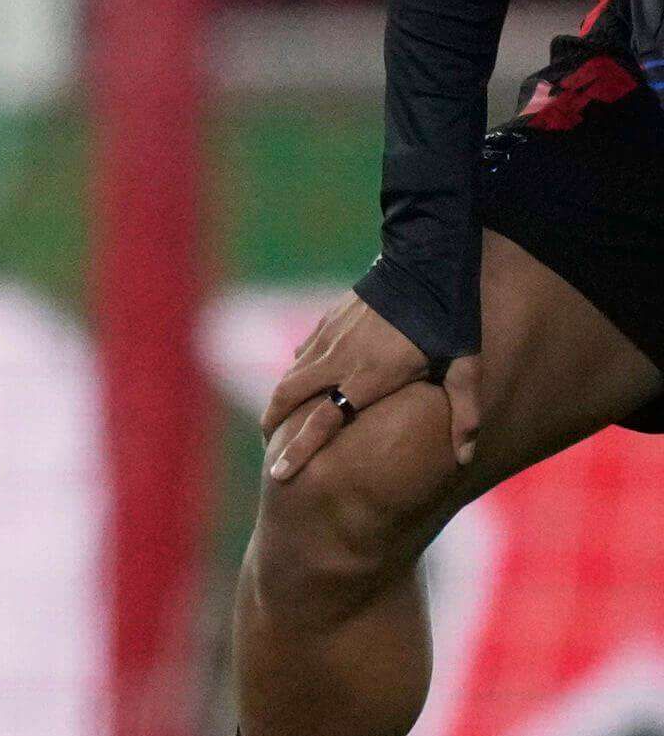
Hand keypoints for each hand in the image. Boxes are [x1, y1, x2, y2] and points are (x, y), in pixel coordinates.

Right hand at [265, 293, 456, 485]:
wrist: (426, 264)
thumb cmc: (450, 321)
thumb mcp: (466, 368)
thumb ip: (465, 413)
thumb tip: (466, 456)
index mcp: (368, 378)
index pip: (322, 421)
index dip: (298, 449)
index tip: (280, 471)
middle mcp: (339, 360)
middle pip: (289, 397)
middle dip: (273, 424)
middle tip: (270, 447)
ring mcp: (329, 338)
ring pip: (290, 375)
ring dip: (280, 400)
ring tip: (278, 421)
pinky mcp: (328, 321)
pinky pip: (302, 354)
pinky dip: (295, 373)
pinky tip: (302, 381)